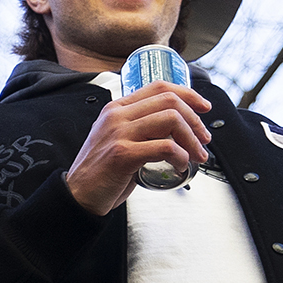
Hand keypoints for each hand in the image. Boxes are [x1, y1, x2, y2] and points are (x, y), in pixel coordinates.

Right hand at [64, 82, 211, 215]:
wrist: (79, 195)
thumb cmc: (102, 171)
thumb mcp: (119, 139)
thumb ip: (142, 129)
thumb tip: (178, 130)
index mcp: (117, 108)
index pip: (159, 87)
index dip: (188, 94)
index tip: (203, 107)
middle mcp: (116, 115)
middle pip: (169, 100)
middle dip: (195, 120)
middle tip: (203, 139)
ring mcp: (118, 133)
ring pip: (171, 119)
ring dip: (192, 139)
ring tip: (196, 155)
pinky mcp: (122, 154)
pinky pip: (165, 147)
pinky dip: (181, 156)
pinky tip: (180, 166)